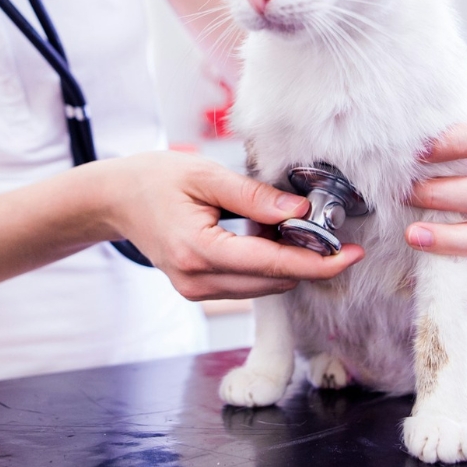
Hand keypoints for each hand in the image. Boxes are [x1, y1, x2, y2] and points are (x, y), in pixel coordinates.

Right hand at [104, 151, 364, 300]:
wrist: (115, 198)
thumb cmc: (154, 180)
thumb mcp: (205, 175)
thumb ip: (254, 196)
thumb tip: (299, 210)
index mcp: (198, 250)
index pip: (271, 265)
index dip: (317, 263)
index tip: (351, 255)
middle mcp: (197, 280)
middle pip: (272, 282)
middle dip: (309, 261)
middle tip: (333, 233)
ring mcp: (196, 290)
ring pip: (262, 288)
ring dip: (289, 264)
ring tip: (300, 230)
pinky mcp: (199, 289)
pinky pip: (246, 285)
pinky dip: (267, 266)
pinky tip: (272, 239)